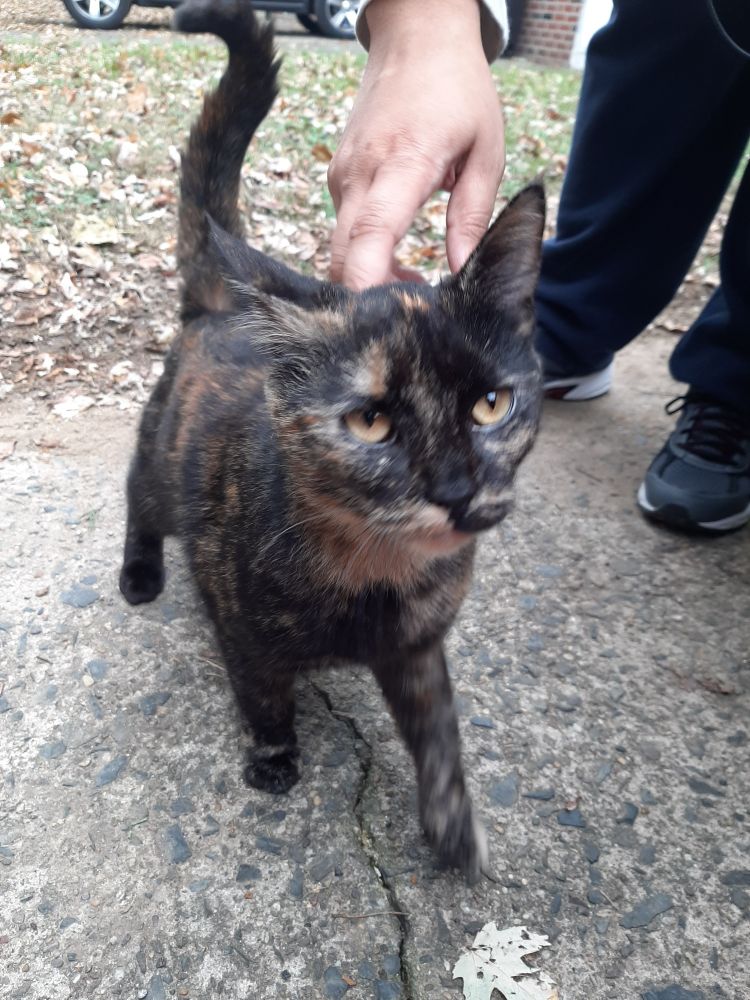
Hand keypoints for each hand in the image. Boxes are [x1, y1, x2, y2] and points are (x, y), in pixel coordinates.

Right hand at [328, 0, 504, 289]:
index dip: (370, 280)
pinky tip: (397, 256)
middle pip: (345, 256)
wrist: (416, 37)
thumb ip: (473, 216)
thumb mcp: (486, 152)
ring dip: (371, 276)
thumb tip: (462, 270)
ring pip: (342, 249)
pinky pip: (344, 231)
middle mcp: (361, 173)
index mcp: (404, 162)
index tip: (382, 315)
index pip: (372, 231)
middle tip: (415, 309)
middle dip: (371, 295)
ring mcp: (342, 176)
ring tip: (415, 279)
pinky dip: (366, 254)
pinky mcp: (337, 179)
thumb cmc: (459, 90)